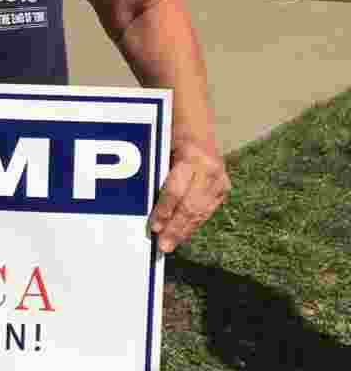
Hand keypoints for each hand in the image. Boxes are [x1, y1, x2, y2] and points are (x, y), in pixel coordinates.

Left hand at [148, 139, 230, 253]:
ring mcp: (220, 178)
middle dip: (175, 228)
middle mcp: (209, 168)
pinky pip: (208, 209)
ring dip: (185, 230)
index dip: (164, 210)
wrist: (196, 124)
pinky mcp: (224, 186)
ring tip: (172, 244)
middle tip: (164, 246)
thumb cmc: (170, 136)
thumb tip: (145, 206)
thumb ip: (157, 175)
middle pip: (191, 205)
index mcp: (191, 156)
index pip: (176, 190)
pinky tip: (184, 234)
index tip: (154, 227)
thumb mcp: (160, 150)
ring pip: (201, 211)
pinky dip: (194, 223)